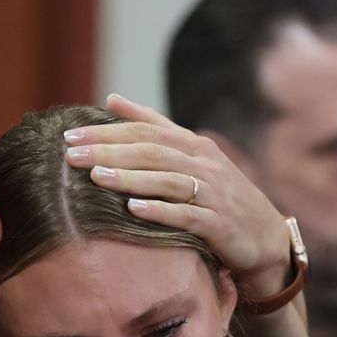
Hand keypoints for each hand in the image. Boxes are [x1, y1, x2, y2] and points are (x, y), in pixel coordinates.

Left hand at [63, 94, 292, 295]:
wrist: (266, 238)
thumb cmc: (220, 197)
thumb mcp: (191, 157)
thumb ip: (154, 128)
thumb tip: (112, 98)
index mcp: (194, 145)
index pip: (145, 131)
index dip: (108, 132)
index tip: (71, 135)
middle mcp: (204, 164)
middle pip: (152, 152)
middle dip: (109, 152)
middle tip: (71, 155)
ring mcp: (213, 193)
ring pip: (167, 180)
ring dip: (129, 179)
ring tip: (95, 177)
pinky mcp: (220, 224)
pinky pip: (187, 215)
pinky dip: (160, 211)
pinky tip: (133, 210)